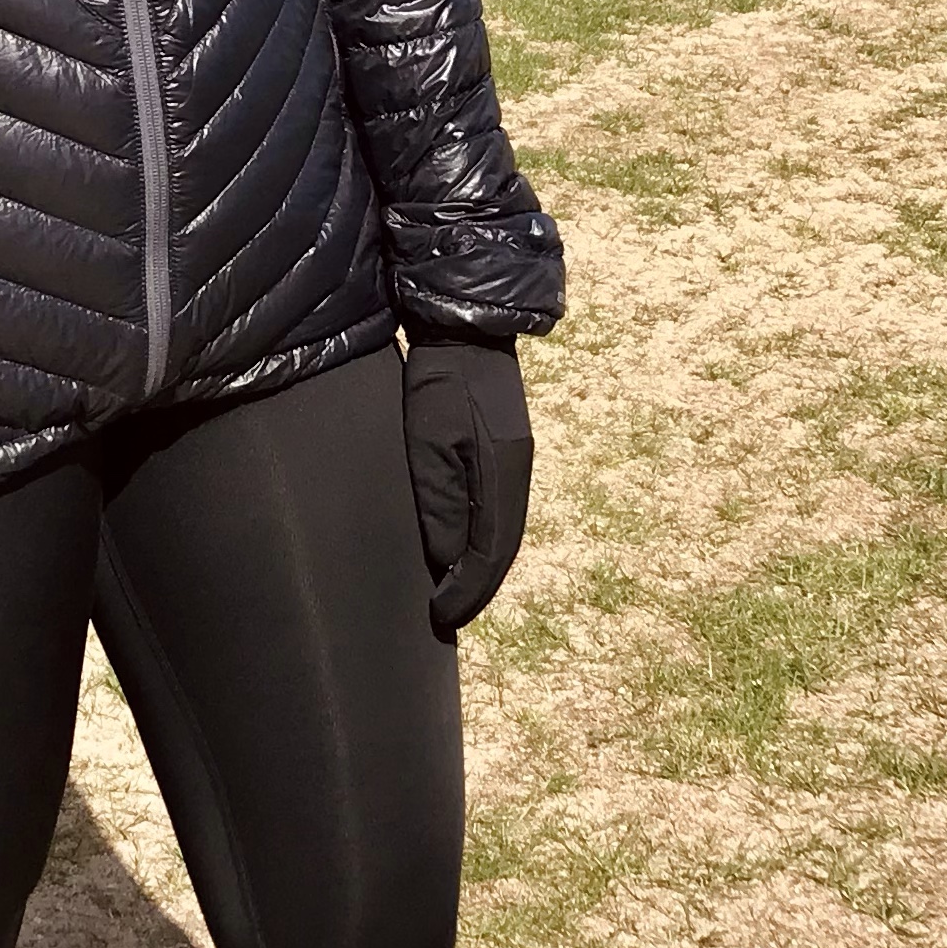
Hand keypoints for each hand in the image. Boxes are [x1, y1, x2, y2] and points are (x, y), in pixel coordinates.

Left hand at [403, 338, 533, 638]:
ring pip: (504, 534)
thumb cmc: (439, 384)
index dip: (467, 590)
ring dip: (483, 568)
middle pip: (504, 550)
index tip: (441, 614)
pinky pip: (501, 513)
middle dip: (478, 588)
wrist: (466, 333)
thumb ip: (439, 501)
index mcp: (503, 477)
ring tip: (456, 593)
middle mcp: (518, 476)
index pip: (490, 553)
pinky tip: (465, 550)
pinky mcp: (508, 452)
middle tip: (449, 615)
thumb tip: (447, 558)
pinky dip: (485, 542)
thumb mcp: (428, 442)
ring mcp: (516, 463)